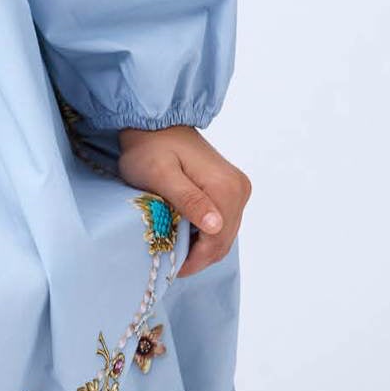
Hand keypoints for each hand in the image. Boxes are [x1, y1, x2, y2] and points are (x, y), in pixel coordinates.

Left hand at [116, 124, 250, 278]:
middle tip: (168, 261)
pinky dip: (205, 234)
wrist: (155, 123)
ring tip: (173, 248)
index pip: (217, 240)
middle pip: (223, 240)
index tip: (171, 267)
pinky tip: (183, 233)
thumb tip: (216, 225)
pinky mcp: (230, 188)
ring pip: (223, 234)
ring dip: (201, 246)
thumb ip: (188, 199)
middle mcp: (238, 189)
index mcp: (226, 187)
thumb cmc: (150, 147)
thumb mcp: (161, 174)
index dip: (195, 259)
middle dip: (198, 256)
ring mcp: (237, 188)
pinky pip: (222, 222)